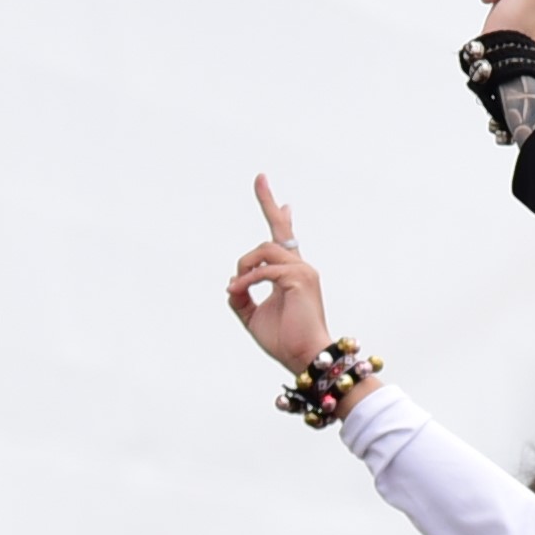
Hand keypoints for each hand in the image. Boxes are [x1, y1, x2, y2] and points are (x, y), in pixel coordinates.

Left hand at [226, 177, 334, 373]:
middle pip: (281, 231)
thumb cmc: (284, 339)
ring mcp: (303, 270)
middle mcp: (300, 267)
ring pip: (265, 249)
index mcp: (290, 274)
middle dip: (268, 202)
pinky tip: (239, 290)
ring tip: (237, 287)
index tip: (283, 202)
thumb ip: (242, 297)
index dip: (280, 218)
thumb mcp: (253, 316)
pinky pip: (265, 270)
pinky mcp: (300, 278)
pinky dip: (248, 279)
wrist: (303, 357)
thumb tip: (231, 283)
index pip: (285, 241)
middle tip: (259, 178)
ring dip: (243, 266)